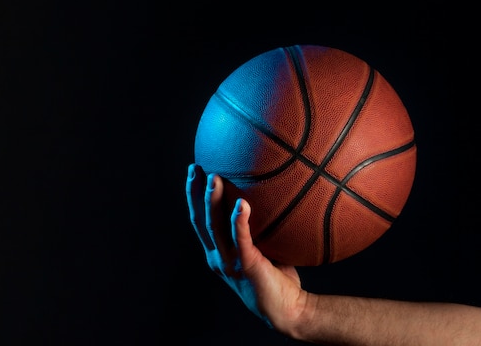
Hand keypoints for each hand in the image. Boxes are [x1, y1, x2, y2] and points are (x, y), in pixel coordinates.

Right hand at [185, 163, 309, 331]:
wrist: (287, 311)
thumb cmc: (277, 279)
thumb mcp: (263, 249)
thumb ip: (259, 228)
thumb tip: (273, 195)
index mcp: (217, 254)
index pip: (200, 222)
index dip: (192, 198)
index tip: (194, 172)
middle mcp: (218, 258)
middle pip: (200, 221)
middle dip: (194, 194)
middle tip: (195, 168)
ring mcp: (230, 263)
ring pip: (215, 228)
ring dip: (212, 202)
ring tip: (213, 179)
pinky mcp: (246, 266)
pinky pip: (241, 240)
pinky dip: (239, 221)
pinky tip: (241, 204)